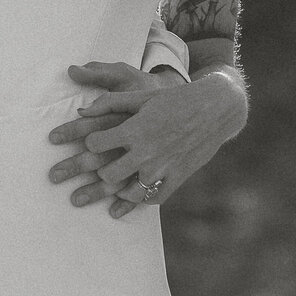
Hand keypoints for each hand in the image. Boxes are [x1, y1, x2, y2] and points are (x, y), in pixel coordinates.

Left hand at [48, 61, 246, 216]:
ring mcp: (163, 168)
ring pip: (130, 192)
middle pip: (108, 173)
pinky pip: (154, 198)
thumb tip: (81, 111)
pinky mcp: (178, 177)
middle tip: (100, 166)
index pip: (95, 144)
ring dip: (118, 189)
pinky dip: (141, 199)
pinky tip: (134, 194)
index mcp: (135, 129)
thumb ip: (109, 103)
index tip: (92, 141)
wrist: (215, 107)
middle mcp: (147, 151)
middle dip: (99, 171)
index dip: (90, 142)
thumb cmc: (174, 99)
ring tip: (116, 183)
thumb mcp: (142, 96)